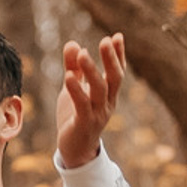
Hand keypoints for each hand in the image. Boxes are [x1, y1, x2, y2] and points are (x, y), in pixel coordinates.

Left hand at [55, 34, 125, 170]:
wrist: (74, 150)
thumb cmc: (76, 117)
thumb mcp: (74, 89)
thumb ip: (74, 68)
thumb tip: (72, 44)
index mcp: (109, 94)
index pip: (117, 71)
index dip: (118, 54)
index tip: (117, 36)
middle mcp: (108, 103)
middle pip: (114, 78)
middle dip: (111, 59)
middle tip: (106, 40)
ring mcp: (98, 113)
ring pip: (99, 89)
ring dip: (91, 70)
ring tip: (82, 53)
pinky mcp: (84, 123)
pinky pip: (82, 104)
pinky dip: (76, 90)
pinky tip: (68, 77)